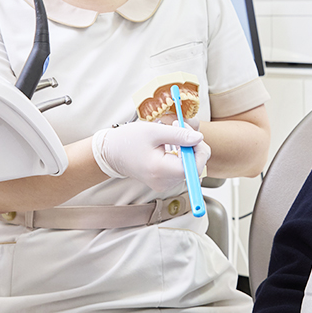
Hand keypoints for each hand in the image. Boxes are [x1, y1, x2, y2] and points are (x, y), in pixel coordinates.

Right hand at [91, 121, 210, 191]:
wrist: (112, 152)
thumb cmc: (129, 140)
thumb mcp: (154, 131)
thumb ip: (179, 135)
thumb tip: (199, 138)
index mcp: (160, 170)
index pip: (193, 167)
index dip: (199, 151)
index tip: (193, 134)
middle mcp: (163, 182)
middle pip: (193, 167)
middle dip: (193, 146)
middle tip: (179, 127)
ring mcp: (164, 184)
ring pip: (189, 167)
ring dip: (187, 149)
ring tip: (171, 135)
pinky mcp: (164, 182)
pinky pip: (181, 169)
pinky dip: (180, 156)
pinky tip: (169, 145)